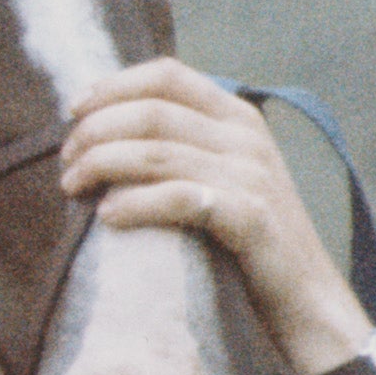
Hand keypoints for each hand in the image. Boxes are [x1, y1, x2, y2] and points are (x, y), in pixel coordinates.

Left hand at [55, 61, 375, 374]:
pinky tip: (107, 216)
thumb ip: (182, 146)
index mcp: (238, 117)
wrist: (307, 299)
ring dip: (102, 165)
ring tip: (72, 186)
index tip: (73, 112)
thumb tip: (103, 133)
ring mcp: (251, 175)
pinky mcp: (250, 217)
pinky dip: (134, 204)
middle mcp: (247, 137)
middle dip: (96, 131)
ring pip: (156, 152)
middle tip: (67, 161)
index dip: (113, 87)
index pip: (167, 75)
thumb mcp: (223, 176)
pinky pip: (177, 198)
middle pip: (152, 111)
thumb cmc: (248, 240)